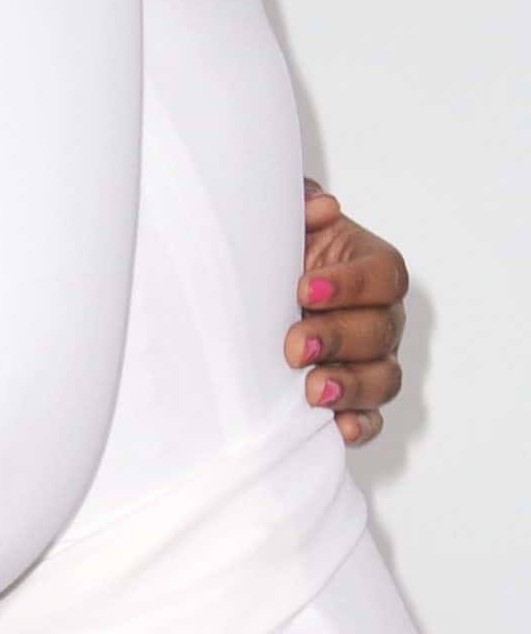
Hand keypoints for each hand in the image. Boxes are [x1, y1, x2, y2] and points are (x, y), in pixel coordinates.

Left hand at [291, 179, 408, 445]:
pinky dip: (359, 424)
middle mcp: (380, 315)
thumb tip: (319, 205)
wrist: (249, 292)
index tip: (303, 288)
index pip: (383, 275)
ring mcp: (373, 358)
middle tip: (294, 345)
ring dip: (351, 385)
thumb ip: (299, 206)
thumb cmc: (274, 255)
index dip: (350, 284)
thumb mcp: (282, 224)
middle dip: (338, 338)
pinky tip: (338, 427)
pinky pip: (372, 416)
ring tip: (314, 390)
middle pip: (381, 329)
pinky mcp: (356, 397)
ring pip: (383, 376)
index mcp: (369, 268)